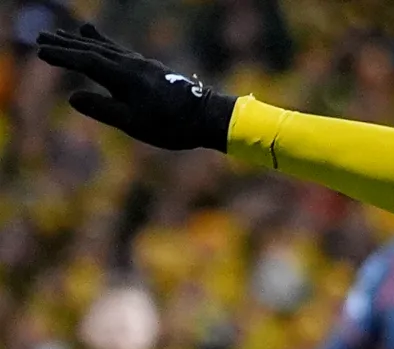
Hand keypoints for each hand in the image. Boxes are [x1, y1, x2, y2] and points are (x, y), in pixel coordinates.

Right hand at [36, 24, 234, 151]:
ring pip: (109, 49)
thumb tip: (72, 97)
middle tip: (42, 35)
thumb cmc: (172, 126)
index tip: (41, 52)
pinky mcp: (153, 70)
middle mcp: (133, 66)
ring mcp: (144, 66)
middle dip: (67, 44)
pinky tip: (104, 45)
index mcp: (124, 78)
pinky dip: (108, 45)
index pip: (86, 62)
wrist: (209, 118)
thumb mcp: (133, 123)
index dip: (63, 56)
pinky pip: (123, 52)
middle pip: (94, 50)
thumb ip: (102, 109)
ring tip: (70, 32)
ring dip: (86, 42)